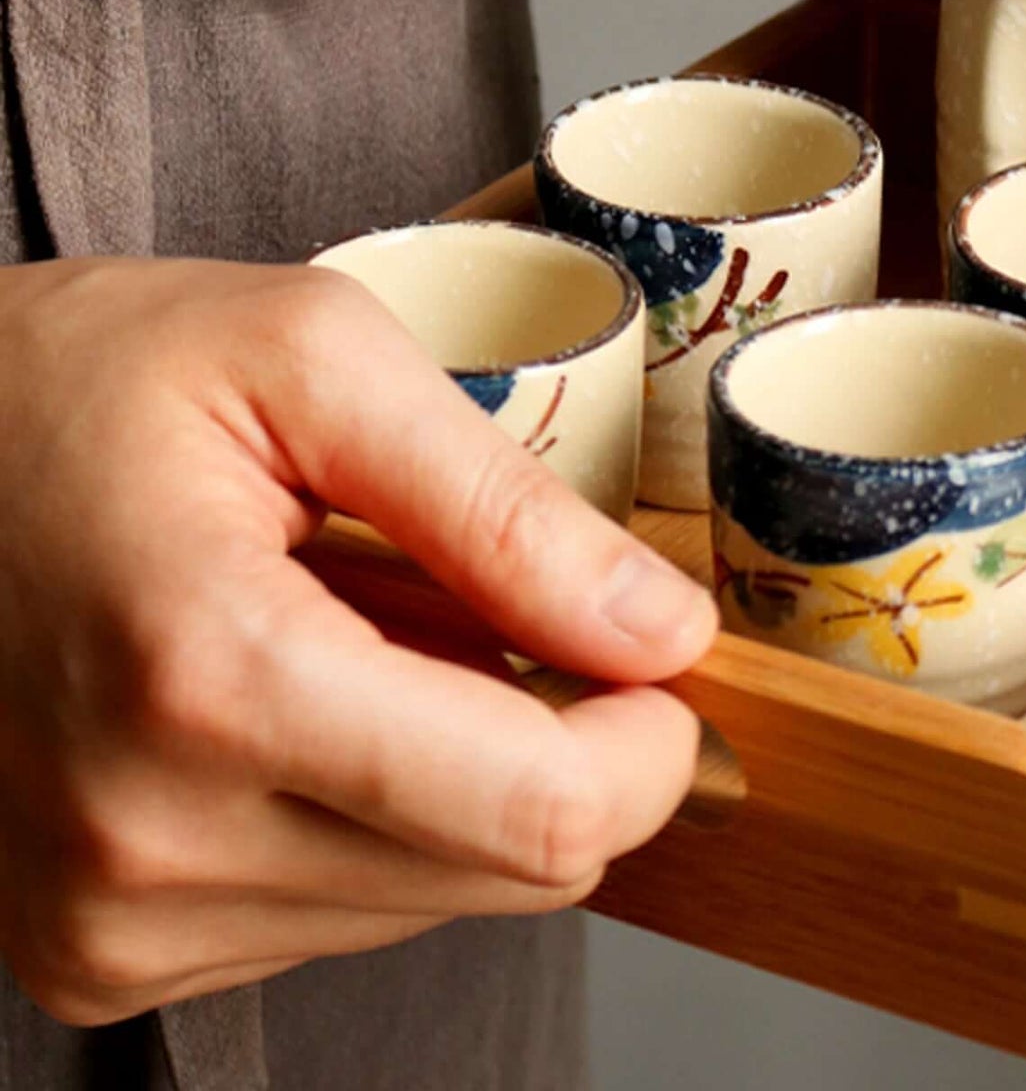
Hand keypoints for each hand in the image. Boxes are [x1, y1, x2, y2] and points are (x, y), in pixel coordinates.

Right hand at [0, 258, 714, 1025]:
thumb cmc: (81, 378)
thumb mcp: (315, 360)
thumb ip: (505, 508)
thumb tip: (662, 632)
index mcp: (213, 681)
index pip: (540, 815)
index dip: (650, 745)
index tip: (656, 655)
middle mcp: (148, 846)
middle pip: (509, 872)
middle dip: (566, 745)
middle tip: (501, 607)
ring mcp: (110, 919)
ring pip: (436, 898)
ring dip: (459, 771)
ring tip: (367, 631)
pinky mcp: (96, 948)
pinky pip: (336, 911)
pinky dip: (374, 808)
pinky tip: (309, 694)